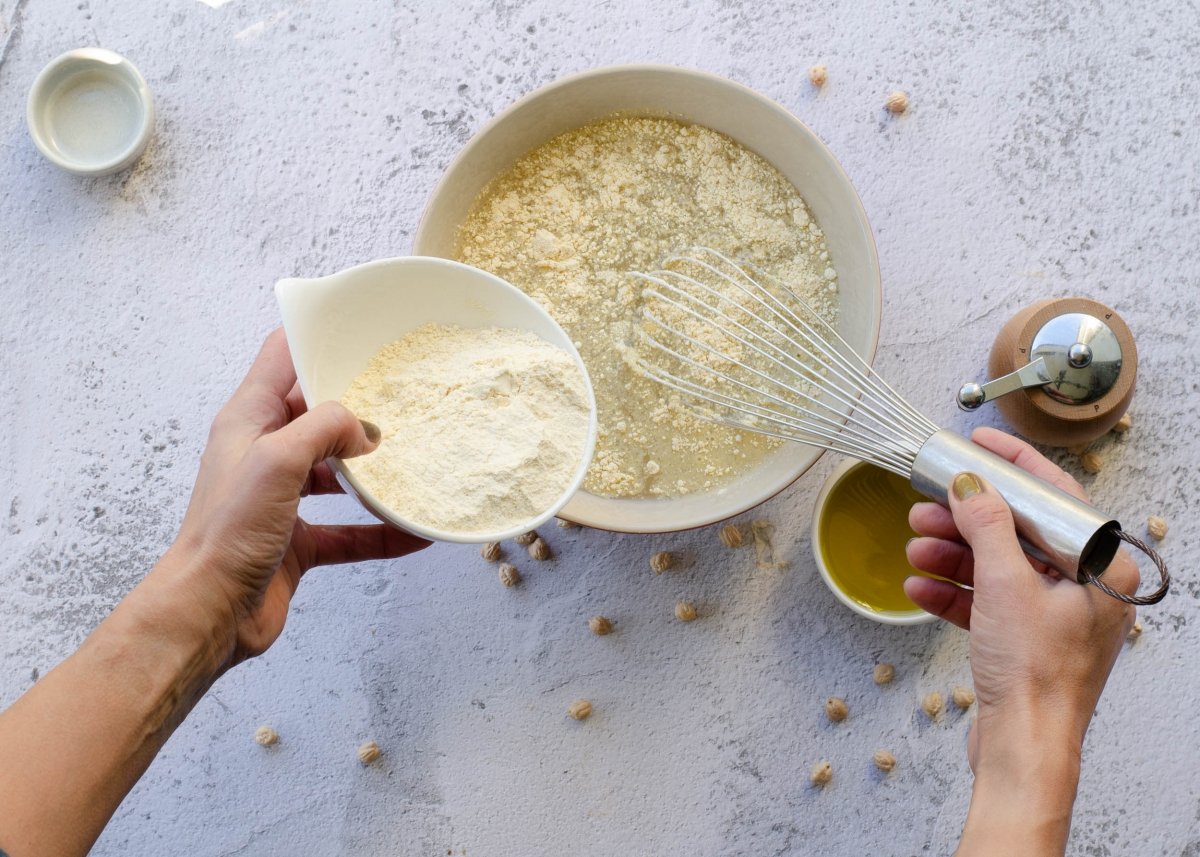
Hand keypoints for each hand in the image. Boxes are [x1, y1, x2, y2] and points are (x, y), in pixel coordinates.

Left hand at [168, 329, 428, 668]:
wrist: (209, 612)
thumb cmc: (226, 533)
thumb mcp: (277, 460)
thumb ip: (325, 428)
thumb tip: (364, 429)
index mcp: (249, 420)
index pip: (282, 359)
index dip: (316, 338)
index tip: (360, 330)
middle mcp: (265, 454)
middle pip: (317, 415)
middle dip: (359, 408)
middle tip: (405, 398)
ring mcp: (282, 499)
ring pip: (337, 473)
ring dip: (374, 472)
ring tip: (414, 462)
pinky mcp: (297, 540)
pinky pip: (349, 530)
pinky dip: (380, 531)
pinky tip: (414, 533)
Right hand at [904, 427, 1137, 854]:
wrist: (1024, 749)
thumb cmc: (1035, 678)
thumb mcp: (1005, 585)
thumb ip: (987, 525)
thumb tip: (971, 484)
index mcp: (1101, 569)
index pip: (1057, 496)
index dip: (1013, 464)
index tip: (978, 443)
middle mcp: (1083, 589)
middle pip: (1019, 530)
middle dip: (966, 518)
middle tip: (927, 505)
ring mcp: (1054, 616)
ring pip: (997, 564)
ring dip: (951, 554)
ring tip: (915, 548)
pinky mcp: (1025, 640)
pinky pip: (986, 600)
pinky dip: (953, 590)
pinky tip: (920, 586)